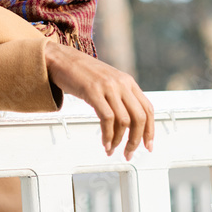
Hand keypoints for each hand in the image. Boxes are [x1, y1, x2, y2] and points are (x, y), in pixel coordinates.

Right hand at [44, 42, 153, 159]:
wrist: (61, 59)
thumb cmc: (82, 72)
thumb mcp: (108, 81)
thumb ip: (120, 96)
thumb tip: (129, 123)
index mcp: (127, 81)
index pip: (148, 109)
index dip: (150, 130)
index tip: (148, 145)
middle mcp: (121, 83)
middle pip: (139, 118)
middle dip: (136, 140)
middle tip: (129, 152)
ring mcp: (107, 86)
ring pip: (124, 121)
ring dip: (119, 140)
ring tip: (111, 148)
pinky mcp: (93, 91)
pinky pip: (107, 119)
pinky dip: (107, 135)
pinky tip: (104, 142)